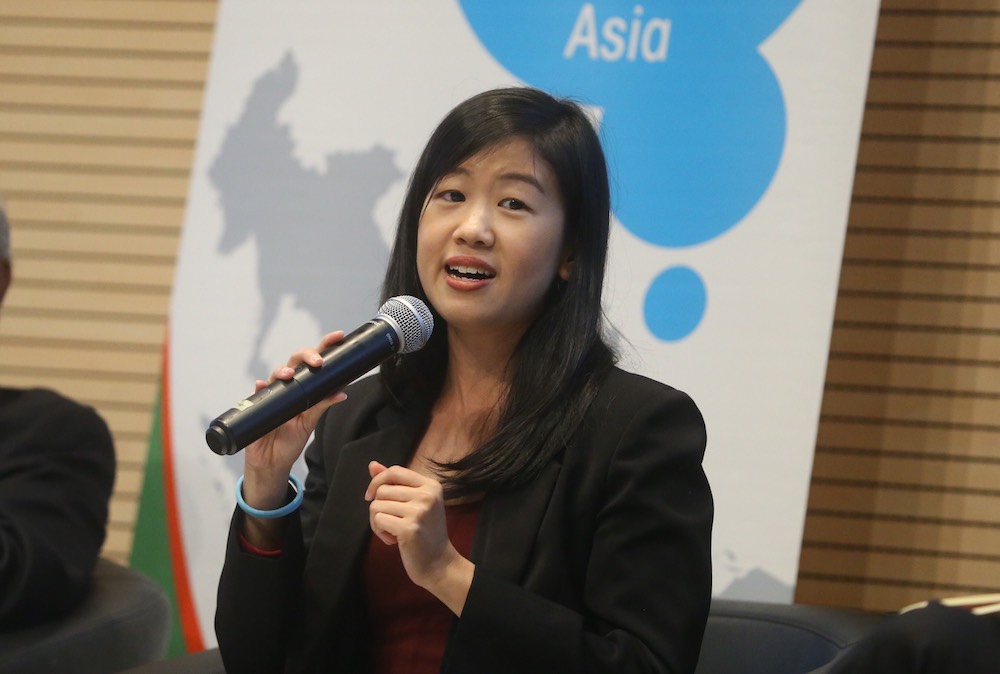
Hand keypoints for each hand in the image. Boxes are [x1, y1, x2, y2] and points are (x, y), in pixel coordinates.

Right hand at [241, 331, 347, 511]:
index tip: (338, 336)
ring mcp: (272, 394)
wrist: (271, 462)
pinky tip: (262, 386)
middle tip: (317, 361)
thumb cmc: (290, 441)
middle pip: (296, 361)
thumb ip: (323, 405)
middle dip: (306, 355)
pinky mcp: (256, 405)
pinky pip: (258, 393)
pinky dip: (261, 388)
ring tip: (289, 374)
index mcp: (304, 387)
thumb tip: (342, 393)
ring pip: (276, 374)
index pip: (315, 362)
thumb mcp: (310, 423)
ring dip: (283, 370)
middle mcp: (289, 386)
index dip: (325, 346)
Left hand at [365, 461, 473, 614]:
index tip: (372, 496)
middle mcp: (427, 495)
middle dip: (379, 507)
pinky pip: (378, 520)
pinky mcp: (409, 528)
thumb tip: (372, 465)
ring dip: (378, 521)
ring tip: (392, 531)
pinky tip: (392, 540)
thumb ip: (394, 483)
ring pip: (376, 505)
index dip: (378, 481)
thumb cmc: (425, 532)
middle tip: (391, 522)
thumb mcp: (414, 502)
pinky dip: (379, 531)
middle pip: (382, 490)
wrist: (438, 563)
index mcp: (431, 485)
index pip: (394, 471)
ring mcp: (419, 511)